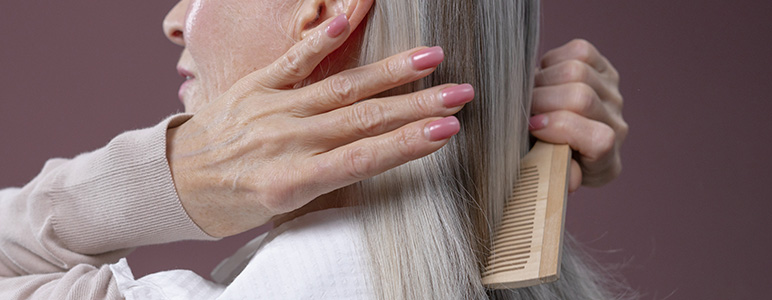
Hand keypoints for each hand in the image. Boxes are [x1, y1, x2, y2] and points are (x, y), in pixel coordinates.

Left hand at [167, 17, 472, 236]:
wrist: (175, 182)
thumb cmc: (235, 202)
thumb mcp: (284, 208)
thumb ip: (327, 179)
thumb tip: (377, 156)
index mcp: (293, 181)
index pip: (364, 158)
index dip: (409, 144)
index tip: (448, 131)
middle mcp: (286, 141)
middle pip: (363, 118)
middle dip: (417, 105)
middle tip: (460, 93)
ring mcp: (271, 108)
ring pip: (341, 86)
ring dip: (390, 71)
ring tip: (430, 57)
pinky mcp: (255, 85)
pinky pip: (293, 59)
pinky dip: (323, 39)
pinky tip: (350, 18)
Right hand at [529, 39, 627, 190]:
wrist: (558, 140)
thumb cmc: (547, 159)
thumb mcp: (548, 177)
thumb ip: (556, 177)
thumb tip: (569, 181)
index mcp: (606, 161)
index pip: (598, 139)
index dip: (561, 128)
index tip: (532, 127)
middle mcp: (616, 125)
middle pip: (581, 98)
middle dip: (542, 100)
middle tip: (524, 108)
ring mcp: (613, 95)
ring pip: (577, 71)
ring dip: (543, 80)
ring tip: (531, 94)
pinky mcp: (604, 69)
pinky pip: (579, 52)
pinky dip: (553, 62)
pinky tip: (544, 79)